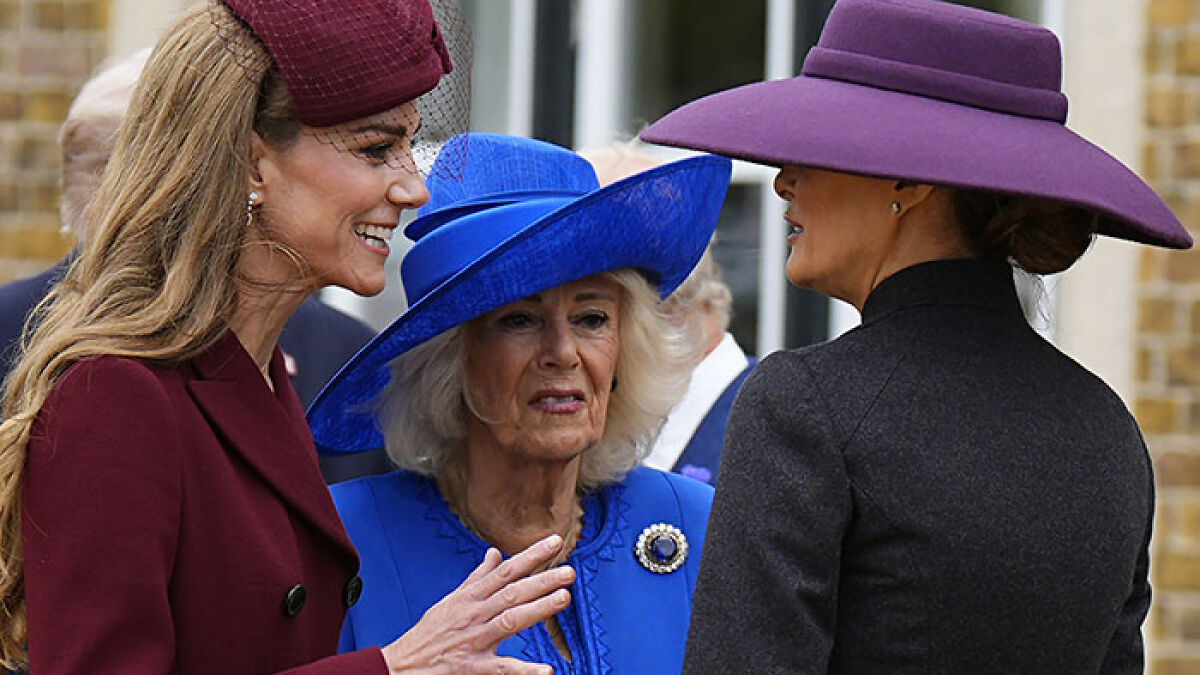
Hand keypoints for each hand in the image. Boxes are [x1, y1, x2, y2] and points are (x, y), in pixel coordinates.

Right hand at [381, 533, 575, 673]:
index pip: (506, 571)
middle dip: (542, 580)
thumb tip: (494, 553)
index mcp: (470, 597)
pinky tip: (545, 670)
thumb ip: (476, 578)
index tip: (555, 542)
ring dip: (538, 609)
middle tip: (569, 572)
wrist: (400, 666)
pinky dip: (524, 670)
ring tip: (563, 598)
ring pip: (509, 620)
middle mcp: (473, 614)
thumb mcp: (450, 600)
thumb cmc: (429, 633)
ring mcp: (473, 639)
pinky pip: (501, 668)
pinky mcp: (471, 667)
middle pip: (512, 592)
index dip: (531, 556)